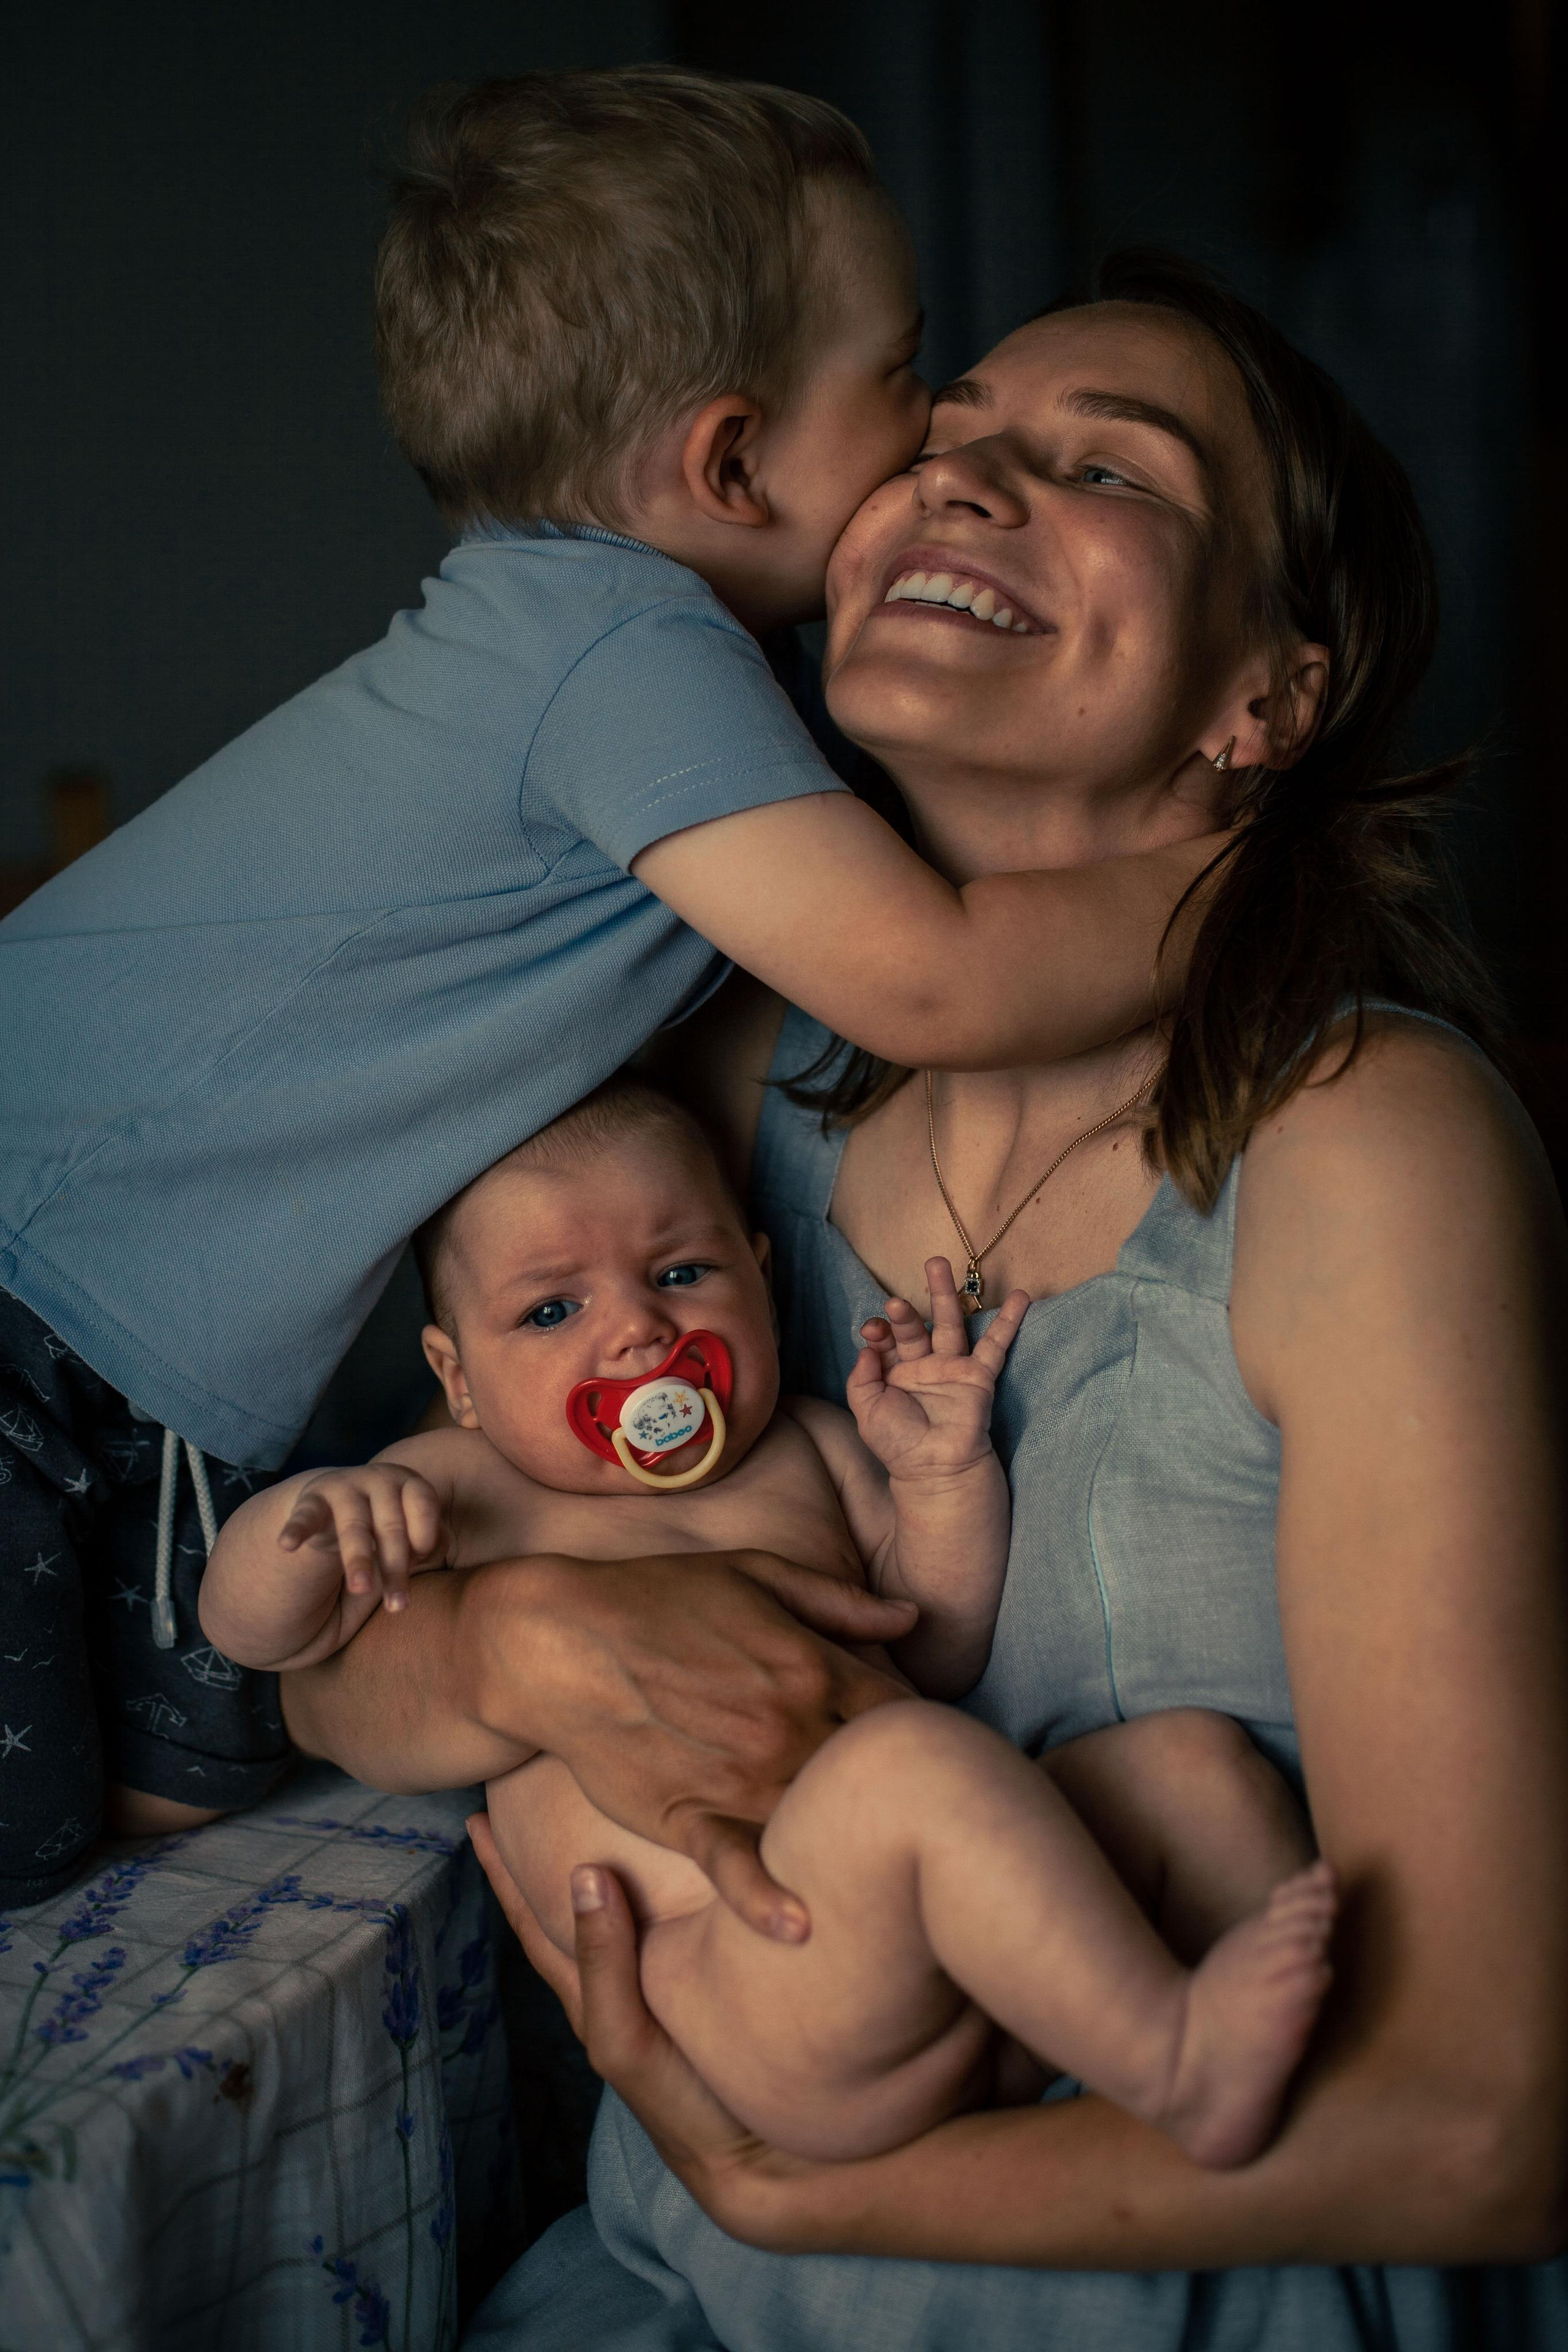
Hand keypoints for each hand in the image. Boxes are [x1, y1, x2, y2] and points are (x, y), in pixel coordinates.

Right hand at [278, 1464, 448, 1615]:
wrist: (336, 1501)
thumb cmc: (387, 1525)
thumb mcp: (411, 1530)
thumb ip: (428, 1542)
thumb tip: (434, 1552)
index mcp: (409, 1484)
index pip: (423, 1505)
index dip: (425, 1532)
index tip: (423, 1558)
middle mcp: (378, 1480)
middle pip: (390, 1525)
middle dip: (394, 1566)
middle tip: (398, 1607)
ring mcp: (343, 1488)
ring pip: (354, 1527)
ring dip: (358, 1559)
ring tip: (361, 1589)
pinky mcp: (312, 1501)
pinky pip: (304, 1517)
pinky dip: (295, 1530)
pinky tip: (287, 1546)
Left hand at [467, 1817, 813, 2250]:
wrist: (763, 2150)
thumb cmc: (684, 2103)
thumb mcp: (627, 2037)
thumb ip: (603, 1963)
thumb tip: (585, 1873)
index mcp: (593, 1991)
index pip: (534, 1920)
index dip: (504, 1872)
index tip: (478, 1820)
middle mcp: (624, 1977)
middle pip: (573, 1904)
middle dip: (545, 1854)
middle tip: (528, 1795)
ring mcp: (666, 1978)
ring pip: (621, 1907)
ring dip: (605, 1861)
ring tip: (596, 1809)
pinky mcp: (712, 1975)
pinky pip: (675, 1915)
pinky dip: (665, 1881)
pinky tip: (688, 1857)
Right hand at [472, 1549, 916, 1941]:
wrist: (559, 1640)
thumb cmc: (658, 1598)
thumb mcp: (756, 1575)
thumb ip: (839, 1602)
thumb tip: (913, 1618)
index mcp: (810, 1664)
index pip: (899, 1716)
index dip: (921, 1737)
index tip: (924, 1755)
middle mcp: (785, 1726)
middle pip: (867, 1780)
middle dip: (893, 1799)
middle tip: (911, 1818)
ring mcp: (736, 1777)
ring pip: (815, 1825)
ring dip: (845, 1847)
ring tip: (877, 1870)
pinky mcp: (685, 1815)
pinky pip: (735, 1867)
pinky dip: (766, 1901)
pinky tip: (800, 1929)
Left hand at [847, 1258, 1028, 1482]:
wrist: (934, 1470)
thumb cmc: (898, 1445)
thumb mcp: (867, 1411)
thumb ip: (862, 1377)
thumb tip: (867, 1346)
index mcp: (894, 1373)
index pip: (886, 1340)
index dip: (879, 1331)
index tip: (873, 1330)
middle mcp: (923, 1365)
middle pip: (915, 1326)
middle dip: (907, 1307)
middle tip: (900, 1291)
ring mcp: (952, 1368)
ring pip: (950, 1324)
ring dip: (945, 1294)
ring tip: (939, 1262)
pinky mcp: (978, 1377)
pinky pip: (996, 1345)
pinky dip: (1009, 1321)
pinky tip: (1022, 1296)